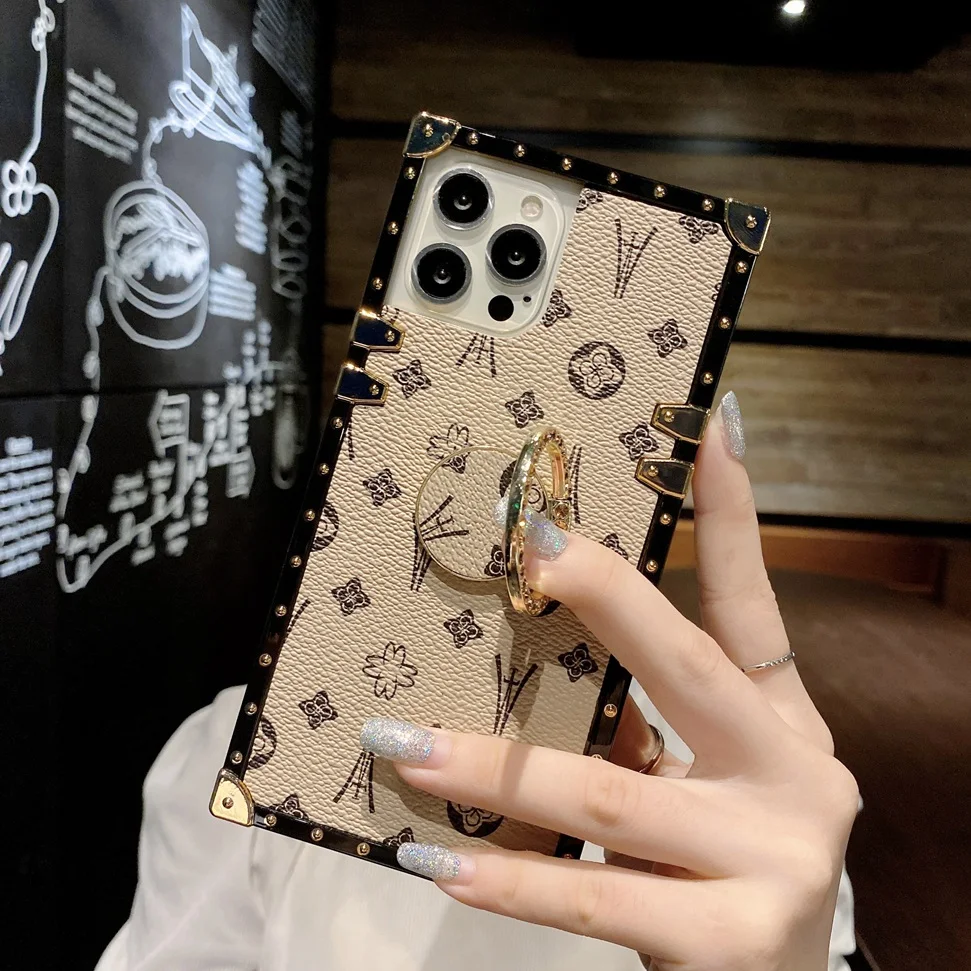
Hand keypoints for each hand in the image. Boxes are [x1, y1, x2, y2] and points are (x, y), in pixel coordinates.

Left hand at [359, 393, 858, 970]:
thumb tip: (544, 665)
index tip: (707, 427)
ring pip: (610, 798)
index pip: (756, 606)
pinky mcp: (728, 944)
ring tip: (401, 743)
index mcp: (783, 727)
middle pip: (691, 669)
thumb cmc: (731, 862)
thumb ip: (648, 726)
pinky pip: (593, 903)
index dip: (735, 516)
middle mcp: (796, 780)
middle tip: (534, 548)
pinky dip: (509, 881)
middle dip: (612, 600)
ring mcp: (770, 864)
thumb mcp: (709, 781)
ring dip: (494, 767)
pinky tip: (437, 864)